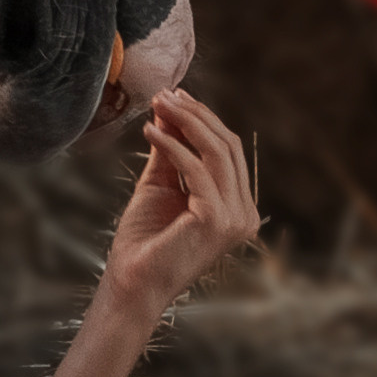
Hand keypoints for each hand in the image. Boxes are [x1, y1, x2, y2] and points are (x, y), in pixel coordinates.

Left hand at [100, 88, 259, 320]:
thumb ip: (170, 149)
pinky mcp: (217, 220)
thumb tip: (170, 108)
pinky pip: (197, 169)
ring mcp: (235, 219)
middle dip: (195, 114)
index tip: (175, 95)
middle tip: (164, 94)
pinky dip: (172, 145)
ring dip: (185, 122)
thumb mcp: (160, 184)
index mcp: (238, 208)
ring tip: (157, 105)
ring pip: (217, 152)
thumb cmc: (144, 240)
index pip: (228, 151)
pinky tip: (150, 133)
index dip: (203, 119)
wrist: (131, 282)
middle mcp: (245, 215)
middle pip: (227, 147)